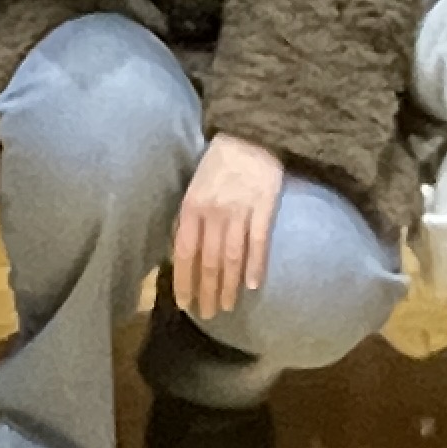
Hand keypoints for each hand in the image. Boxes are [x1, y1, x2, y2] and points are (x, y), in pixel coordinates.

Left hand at [168, 133, 286, 322]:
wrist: (251, 133)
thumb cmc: (219, 162)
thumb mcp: (194, 186)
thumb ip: (189, 217)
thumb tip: (181, 252)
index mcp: (192, 206)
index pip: (184, 253)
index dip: (184, 281)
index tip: (185, 304)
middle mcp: (213, 211)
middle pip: (208, 261)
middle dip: (207, 291)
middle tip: (208, 315)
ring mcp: (240, 210)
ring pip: (231, 257)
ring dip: (228, 286)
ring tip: (227, 306)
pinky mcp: (264, 206)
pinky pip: (258, 242)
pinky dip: (255, 265)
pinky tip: (252, 285)